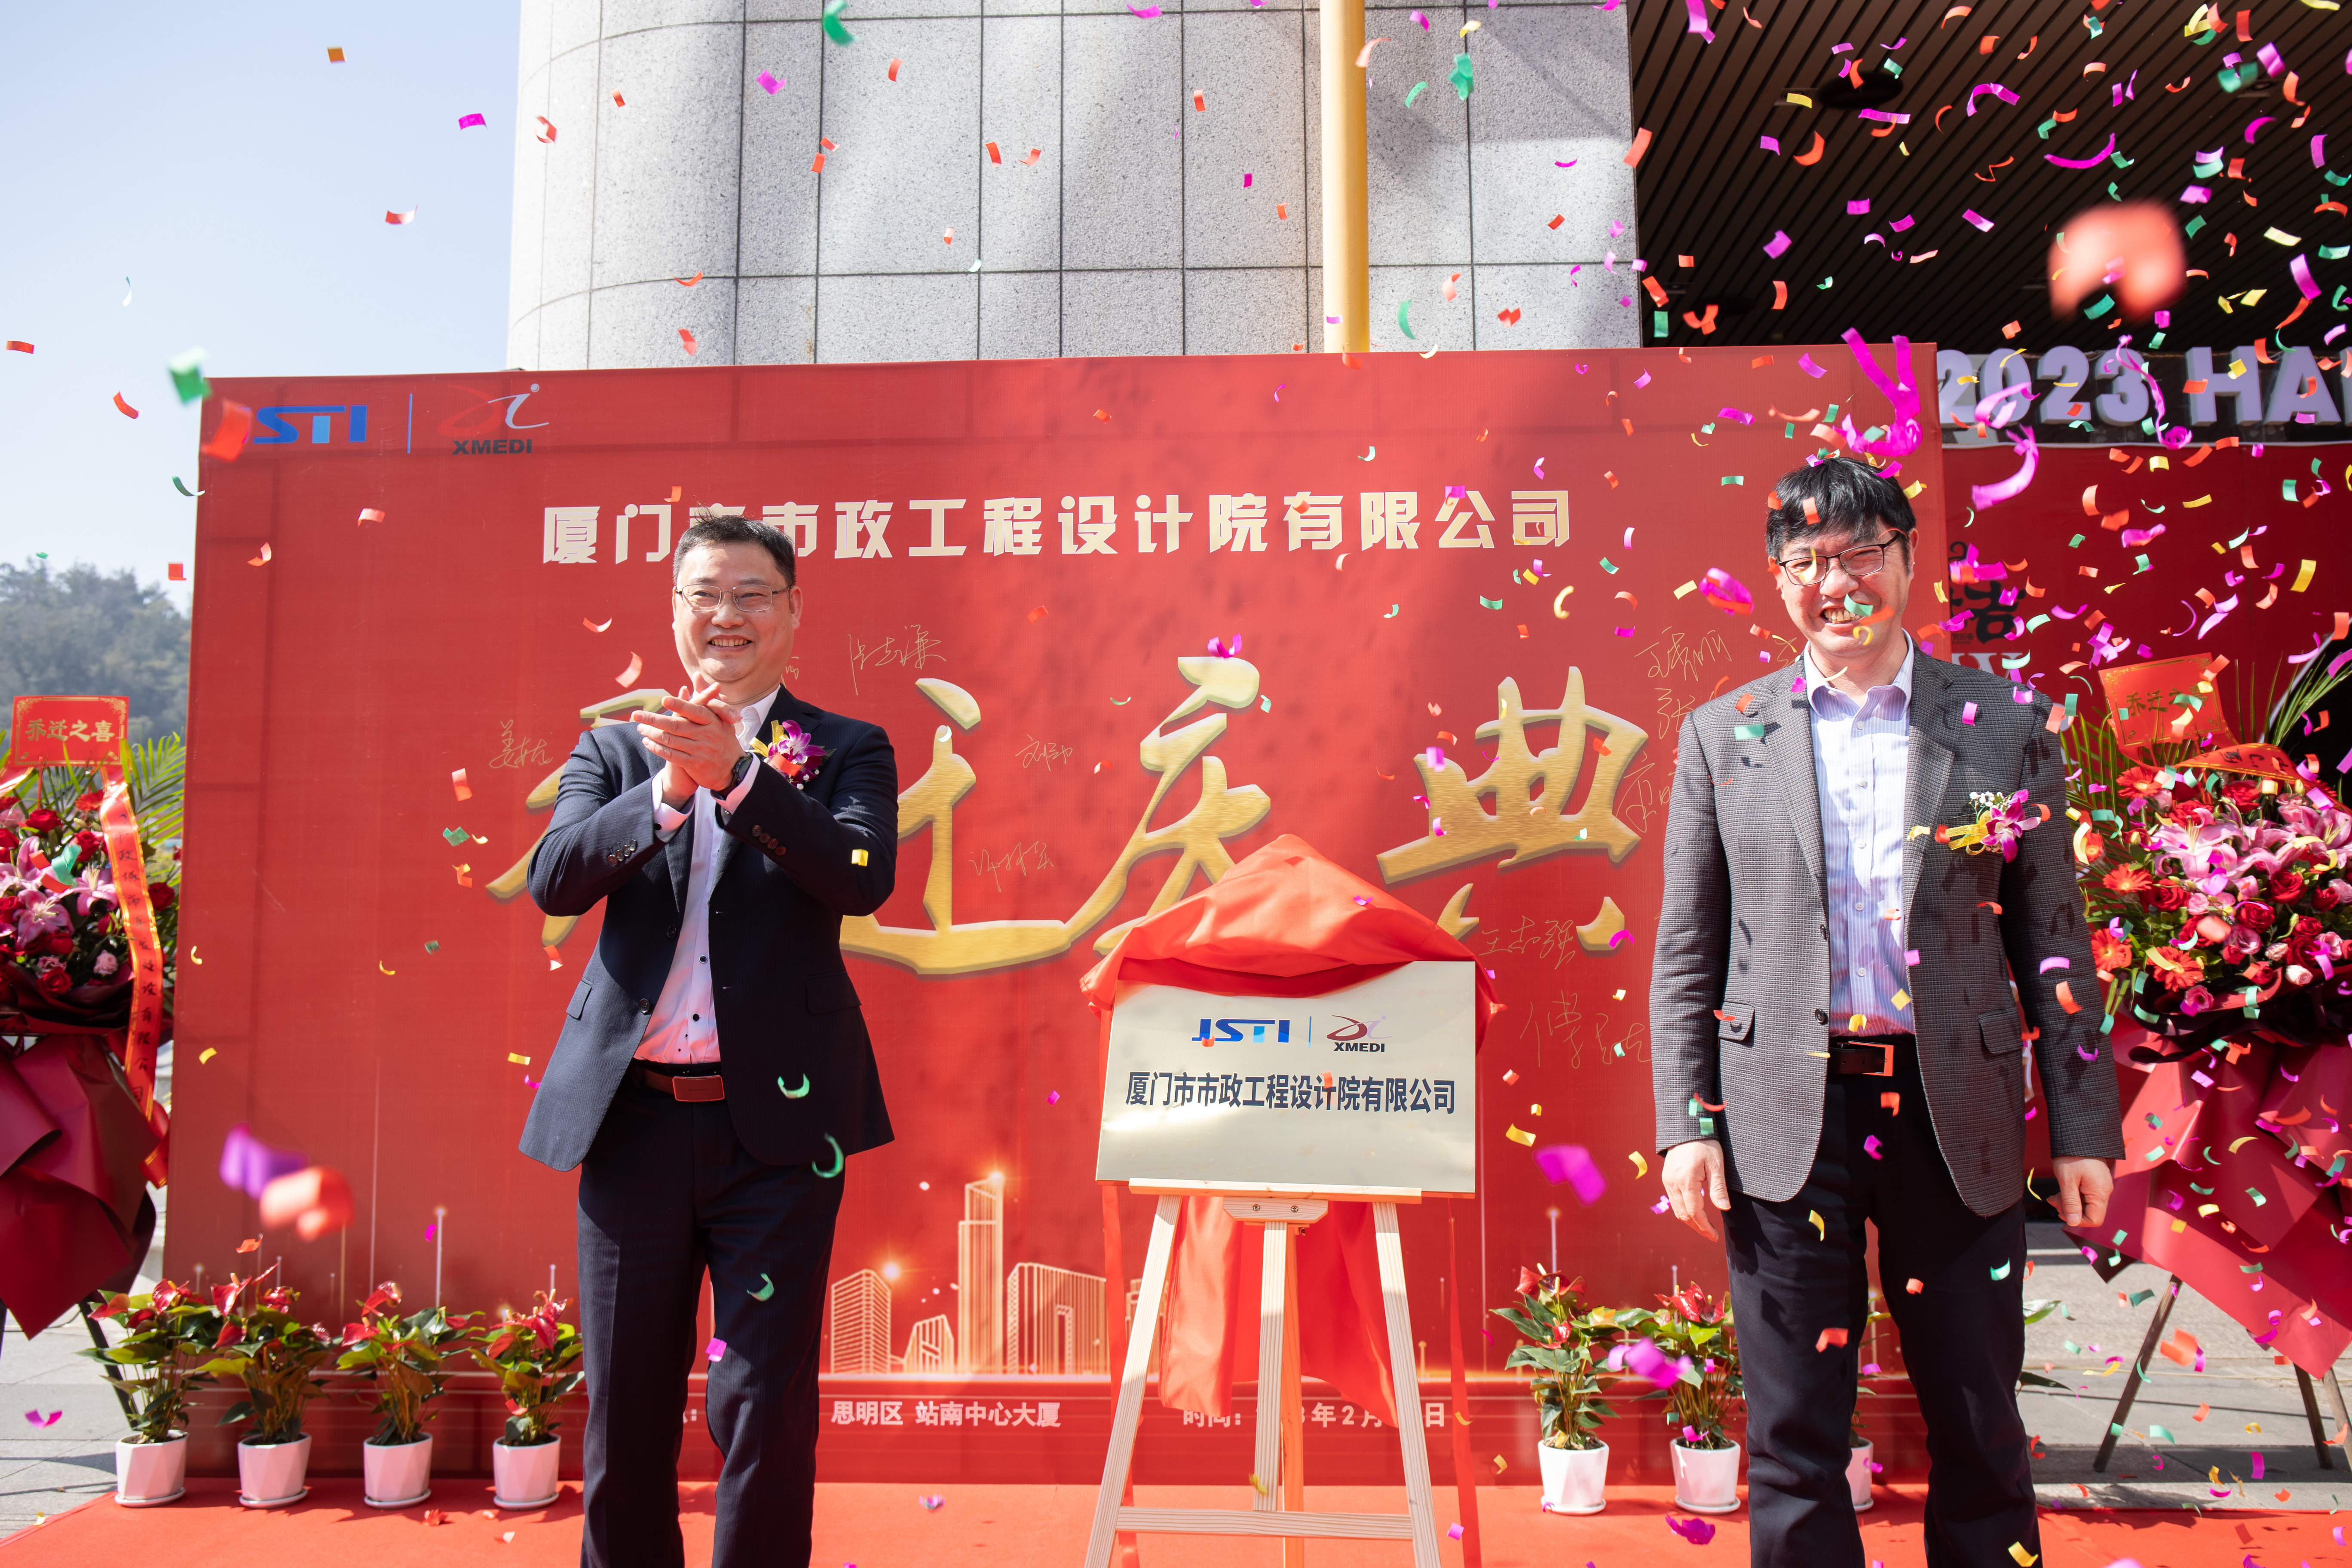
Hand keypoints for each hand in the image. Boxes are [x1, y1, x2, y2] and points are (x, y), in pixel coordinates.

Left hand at [631, 681, 743, 801]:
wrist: (733, 767)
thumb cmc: (722, 736)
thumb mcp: (719, 716)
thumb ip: (705, 696)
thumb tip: (696, 675)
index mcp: (712, 721)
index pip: (694, 711)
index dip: (679, 705)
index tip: (663, 699)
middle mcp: (707, 735)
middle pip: (676, 726)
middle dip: (653, 720)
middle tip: (636, 715)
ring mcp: (701, 750)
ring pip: (671, 740)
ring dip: (651, 734)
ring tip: (640, 728)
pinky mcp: (694, 764)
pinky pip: (671, 755)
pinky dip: (657, 748)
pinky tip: (647, 743)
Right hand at [1663, 1140, 1730, 1239]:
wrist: (1686, 1128)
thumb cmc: (1704, 1144)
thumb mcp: (1716, 1164)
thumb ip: (1718, 1188)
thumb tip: (1724, 1208)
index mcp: (1686, 1181)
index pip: (1694, 1212)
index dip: (1704, 1227)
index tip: (1714, 1237)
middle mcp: (1673, 1183)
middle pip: (1683, 1214)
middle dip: (1697, 1227)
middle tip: (1710, 1235)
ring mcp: (1667, 1181)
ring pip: (1676, 1209)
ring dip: (1690, 1221)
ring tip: (1704, 1227)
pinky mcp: (1667, 1178)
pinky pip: (1673, 1200)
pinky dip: (1684, 1210)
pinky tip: (1695, 1212)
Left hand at [2052, 1155, 2112, 1228]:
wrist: (2078, 1135)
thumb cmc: (2072, 1155)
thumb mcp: (2067, 1181)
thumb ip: (2071, 1203)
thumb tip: (2073, 1222)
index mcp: (2100, 1193)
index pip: (2095, 1220)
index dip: (2077, 1220)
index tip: (2061, 1212)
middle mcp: (2104, 1191)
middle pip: (2089, 1212)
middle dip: (2070, 1210)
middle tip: (2053, 1201)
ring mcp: (2100, 1186)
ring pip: (2086, 1203)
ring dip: (2069, 1202)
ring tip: (2054, 1195)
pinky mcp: (2095, 1181)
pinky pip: (2086, 1194)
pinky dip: (2073, 1194)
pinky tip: (2062, 1189)